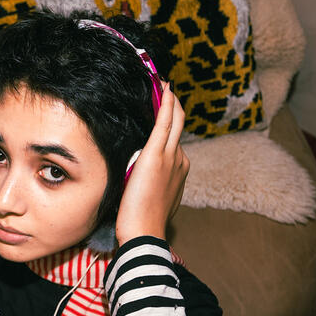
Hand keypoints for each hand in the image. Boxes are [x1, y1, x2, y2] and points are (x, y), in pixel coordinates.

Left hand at [114, 86, 188, 243]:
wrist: (144, 232)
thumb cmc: (143, 221)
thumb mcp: (150, 197)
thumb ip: (147, 182)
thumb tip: (136, 177)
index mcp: (178, 169)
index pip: (173, 140)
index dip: (168, 123)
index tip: (160, 109)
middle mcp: (179, 160)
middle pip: (178, 124)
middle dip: (172, 104)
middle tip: (163, 87)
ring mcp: (171, 157)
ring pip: (173, 120)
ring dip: (169, 100)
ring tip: (161, 83)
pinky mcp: (157, 155)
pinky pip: (165, 122)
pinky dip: (166, 104)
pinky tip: (165, 88)